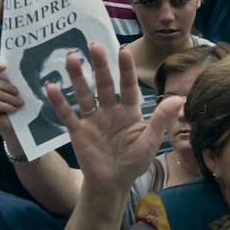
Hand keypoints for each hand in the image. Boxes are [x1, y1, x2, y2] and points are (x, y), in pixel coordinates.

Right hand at [47, 44, 180, 199]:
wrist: (112, 184)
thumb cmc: (134, 162)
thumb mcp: (150, 141)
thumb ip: (161, 119)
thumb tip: (179, 98)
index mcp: (129, 112)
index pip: (128, 86)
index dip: (126, 69)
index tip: (123, 50)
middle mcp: (110, 111)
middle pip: (104, 84)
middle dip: (99, 65)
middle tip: (93, 45)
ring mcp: (93, 120)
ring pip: (84, 94)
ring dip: (77, 77)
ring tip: (70, 57)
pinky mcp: (78, 132)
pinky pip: (67, 115)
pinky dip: (59, 102)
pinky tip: (50, 86)